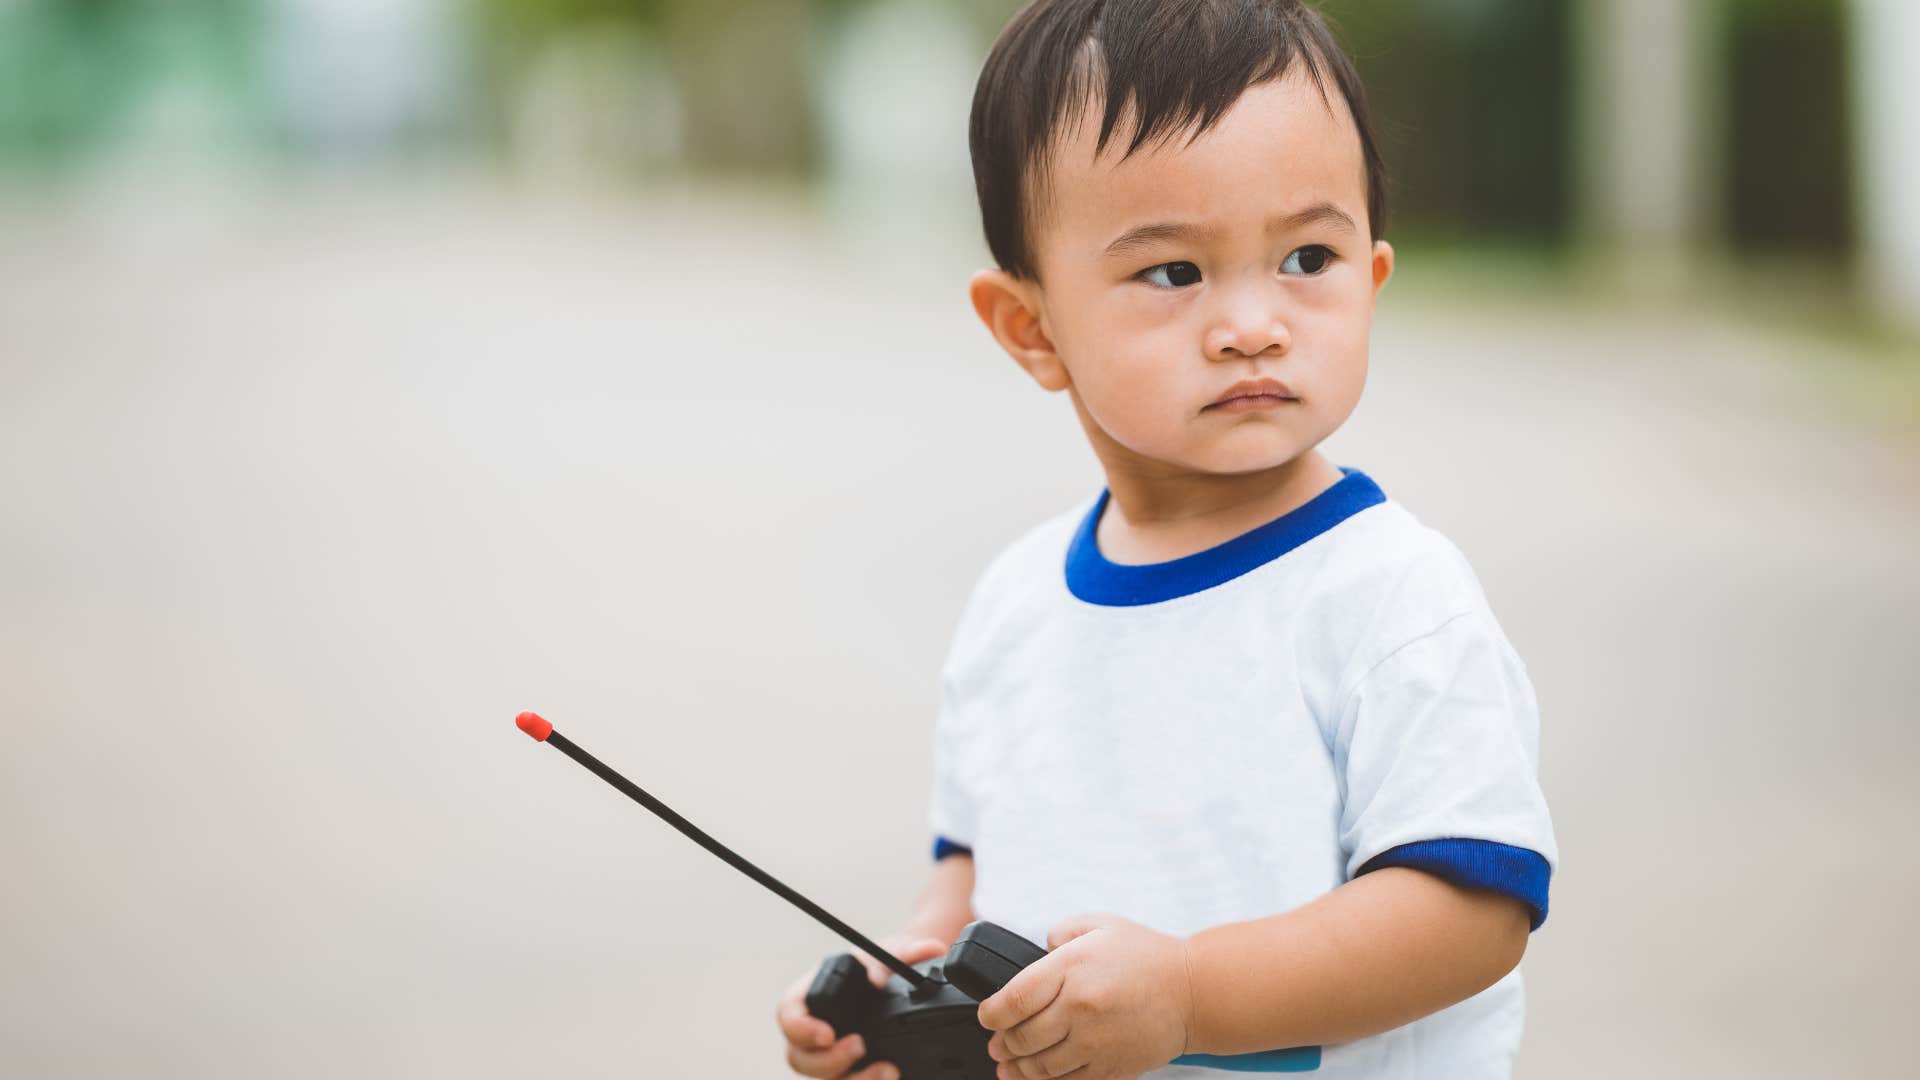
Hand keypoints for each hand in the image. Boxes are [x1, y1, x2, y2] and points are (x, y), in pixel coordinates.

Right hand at [775, 932, 950, 1078]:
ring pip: (823, 1079)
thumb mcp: (886, 955)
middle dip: (829, 1061)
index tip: (827, 1034)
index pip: (788, 1014)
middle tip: (860, 1048)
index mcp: (809, 997)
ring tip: (887, 1071)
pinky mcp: (845, 1070)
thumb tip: (930, 950)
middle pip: (800, 1057)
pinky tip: (891, 1077)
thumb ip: (906, 952)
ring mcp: (826, 1055)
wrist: (891, 986)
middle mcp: (811, 1031)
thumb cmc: (875, 967)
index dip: (801, 1028)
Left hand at [977, 914, 1193, 1079]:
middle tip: (995, 1042)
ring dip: (1017, 1068)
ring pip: (1040, 1066)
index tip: (987, 1015)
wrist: (1193, 991)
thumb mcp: (1099, 925)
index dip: (991, 1013)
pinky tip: (1037, 1076)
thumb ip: (1060, 932)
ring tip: (1008, 1064)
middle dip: (1001, 1042)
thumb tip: (1037, 950)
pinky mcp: (1110, 1066)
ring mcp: (1095, 1041)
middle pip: (1022, 1037)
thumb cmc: (1146, 956)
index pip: (1013, 999)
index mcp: (1072, 968)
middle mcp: (1080, 1008)